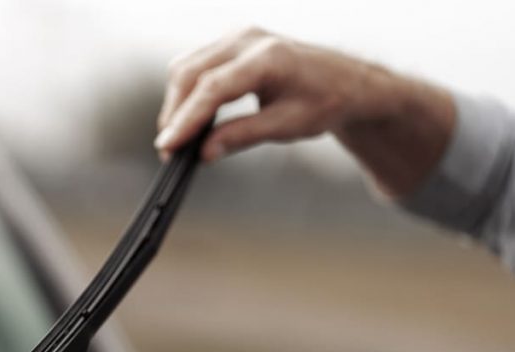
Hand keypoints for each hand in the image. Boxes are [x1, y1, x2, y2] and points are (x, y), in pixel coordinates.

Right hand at [155, 28, 454, 195]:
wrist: (345, 81)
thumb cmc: (324, 102)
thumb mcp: (286, 126)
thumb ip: (242, 136)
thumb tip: (204, 153)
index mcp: (268, 57)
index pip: (212, 88)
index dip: (186, 120)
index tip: (168, 147)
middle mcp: (248, 39)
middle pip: (190, 73)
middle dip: (174, 113)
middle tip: (169, 150)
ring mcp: (238, 36)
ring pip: (187, 67)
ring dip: (176, 103)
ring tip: (177, 138)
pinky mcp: (231, 42)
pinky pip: (195, 64)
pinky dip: (186, 91)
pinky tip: (189, 117)